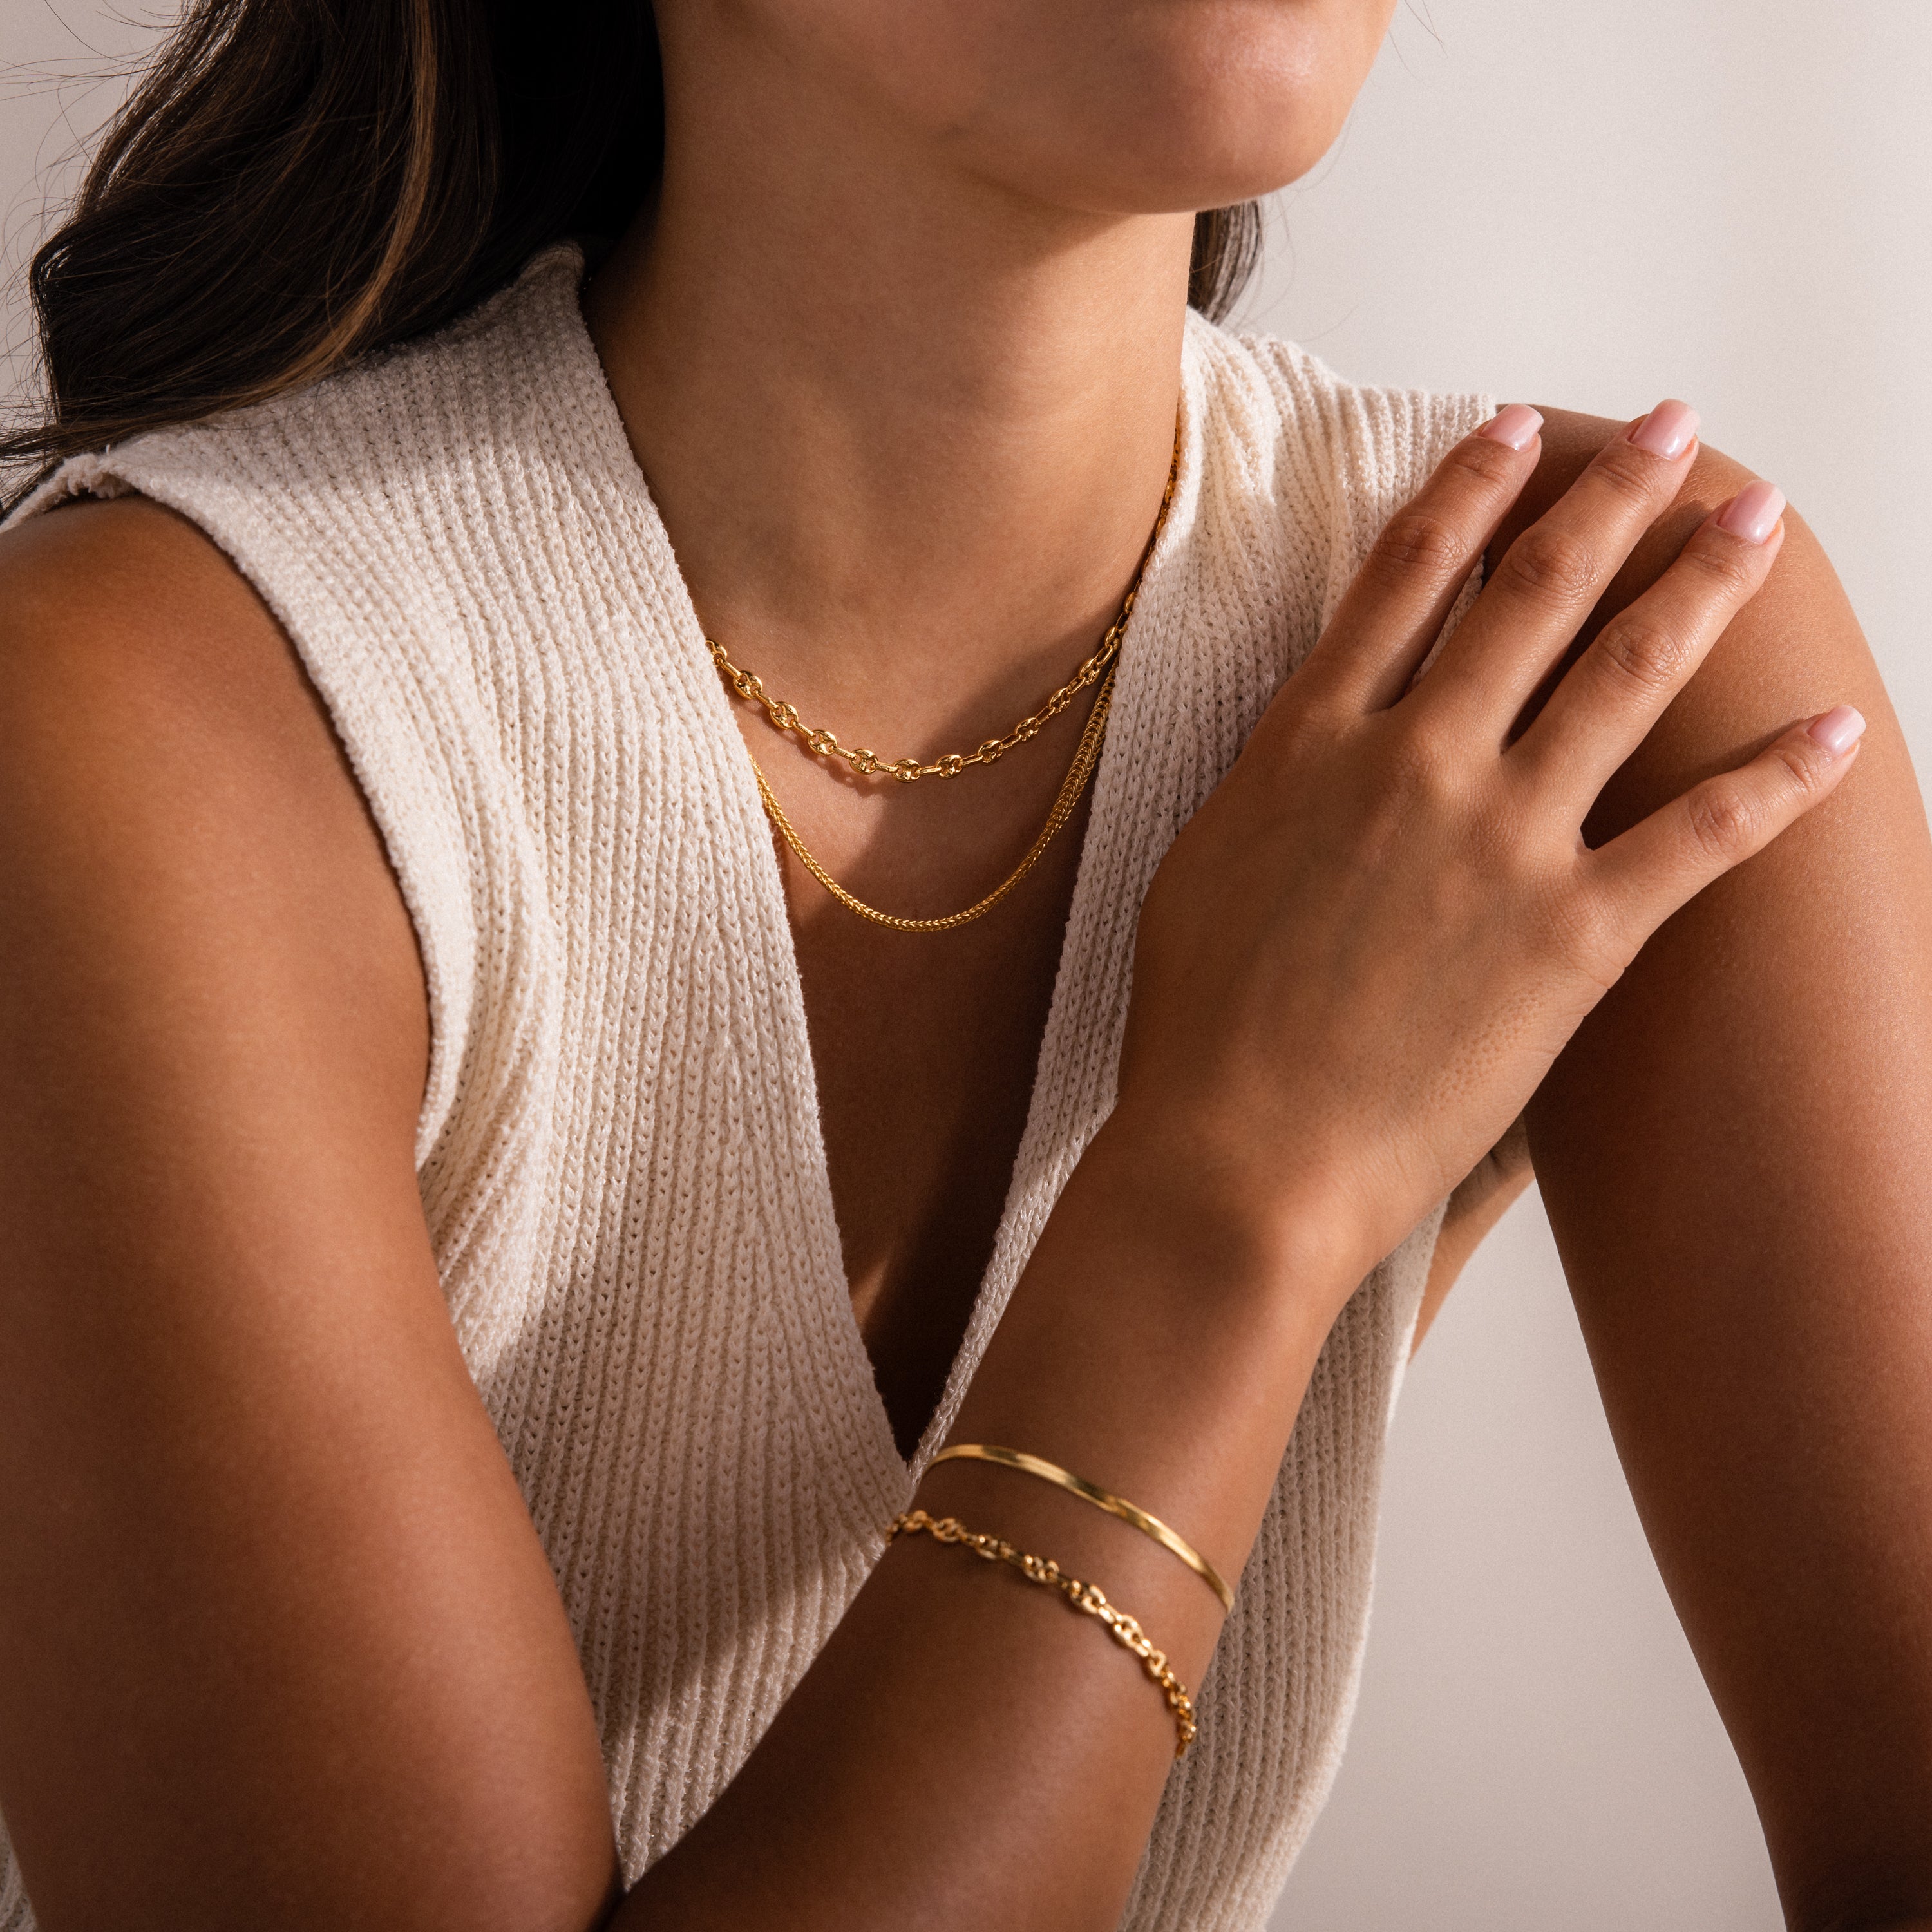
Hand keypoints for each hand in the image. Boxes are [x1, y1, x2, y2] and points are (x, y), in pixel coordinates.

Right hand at [1117, 401, 1862, 1284]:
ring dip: (1700, 584)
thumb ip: (1268, 784)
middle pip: (1532, 594)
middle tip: (1677, 434)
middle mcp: (1414, 763)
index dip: (1468, 490)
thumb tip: (1308, 743)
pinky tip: (1836, 729)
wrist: (1239, 1159)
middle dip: (1613, 496)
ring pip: (1624, 677)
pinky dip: (1779, 780)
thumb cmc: (1200, 1031)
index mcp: (1312, 744)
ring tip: (1756, 518)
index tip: (1518, 430)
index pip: (1403, 578)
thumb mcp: (1200, 869)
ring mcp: (1500, 843)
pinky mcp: (1574, 937)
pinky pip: (1699, 838)